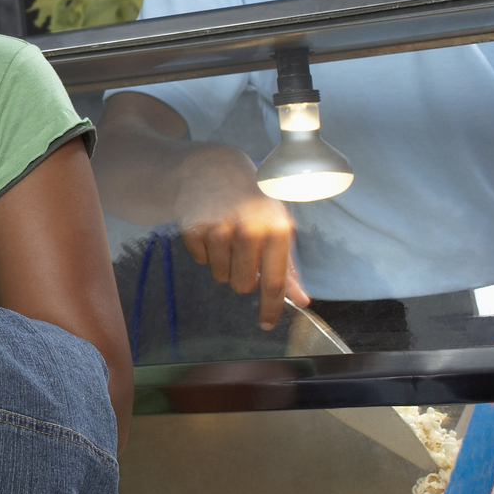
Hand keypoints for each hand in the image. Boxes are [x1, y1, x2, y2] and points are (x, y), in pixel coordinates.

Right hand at [172, 144, 305, 329]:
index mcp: (276, 230)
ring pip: (221, 275)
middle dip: (243, 277)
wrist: (214, 169)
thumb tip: (300, 300)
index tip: (266, 323)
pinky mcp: (193, 229)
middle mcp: (248, 230)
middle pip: (243, 284)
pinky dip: (206, 251)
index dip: (270, 307)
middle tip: (243, 253)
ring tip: (227, 235)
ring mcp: (218, 229)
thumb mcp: (277, 226)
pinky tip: (211, 228)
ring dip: (224, 263)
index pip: (273, 282)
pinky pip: (201, 261)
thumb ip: (287, 267)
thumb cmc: (253, 200)